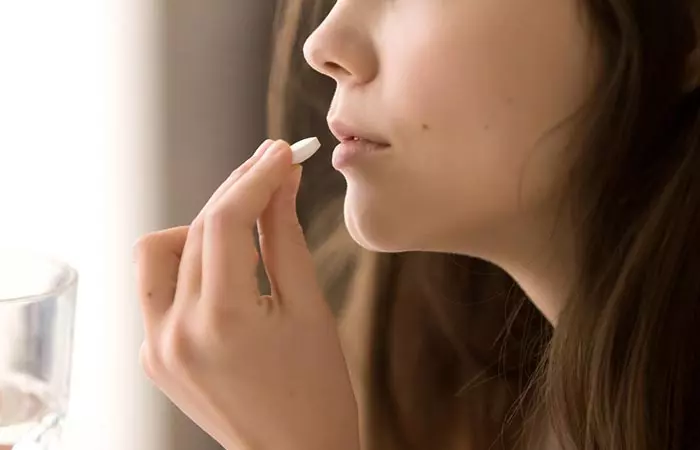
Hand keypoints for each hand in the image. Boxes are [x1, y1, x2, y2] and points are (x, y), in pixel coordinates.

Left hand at [133, 140, 359, 449]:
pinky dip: (190, 267)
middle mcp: (176, 334)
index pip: (224, 222)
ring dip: (201, 228)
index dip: (254, 177)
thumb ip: (286, 236)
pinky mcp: (153, 355)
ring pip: (162, 252)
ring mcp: (156, 347)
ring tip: (245, 230)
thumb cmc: (318, 392)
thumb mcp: (310, 308)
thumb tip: (281, 180)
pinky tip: (226, 272)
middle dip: (236, 193)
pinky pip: (159, 289)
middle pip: (196, 229)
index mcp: (223, 323)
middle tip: (274, 171)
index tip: (280, 152)